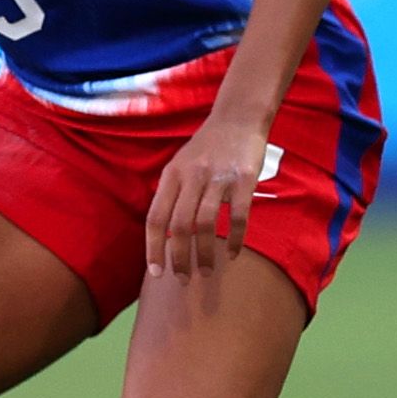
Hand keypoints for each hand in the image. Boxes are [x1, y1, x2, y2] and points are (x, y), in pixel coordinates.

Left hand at [147, 119, 266, 277]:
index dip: (153, 247)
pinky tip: (234, 254)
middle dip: (178, 257)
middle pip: (178, 226)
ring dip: (205, 253)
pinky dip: (235, 239)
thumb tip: (163, 235)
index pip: (155, 217)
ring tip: (206, 271)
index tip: (156, 272)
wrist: (238, 118)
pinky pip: (237, 216)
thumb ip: (171, 195)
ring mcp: (217, 178)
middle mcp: (190, 177)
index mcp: (171, 176)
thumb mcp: (179, 166)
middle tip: (183, 279)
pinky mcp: (243, 179)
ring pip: (205, 224)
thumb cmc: (206, 148)